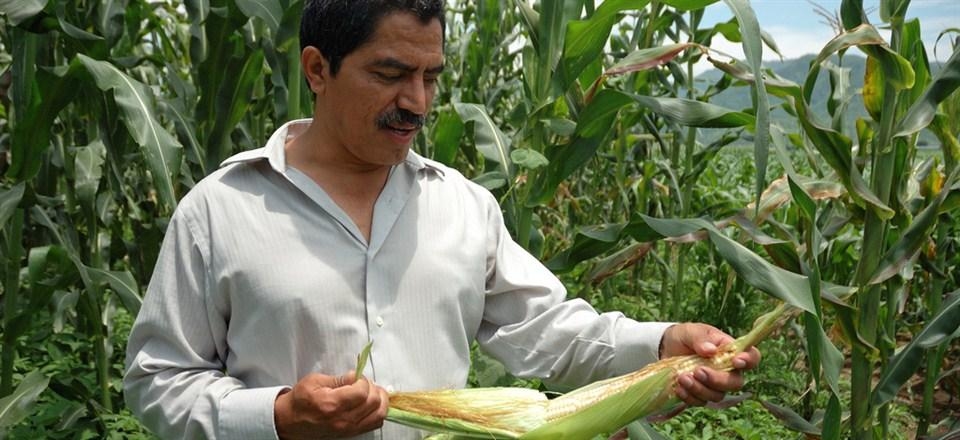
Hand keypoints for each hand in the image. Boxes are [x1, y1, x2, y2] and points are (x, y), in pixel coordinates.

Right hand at [274, 371, 388, 439]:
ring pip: (379, 414)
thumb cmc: (300, 400)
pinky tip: (371, 403)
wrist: (291, 421)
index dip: (363, 380)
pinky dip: (378, 411)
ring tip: (371, 391)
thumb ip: (338, 378)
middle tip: (363, 383)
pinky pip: (376, 423)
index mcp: (331, 404)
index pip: (362, 391)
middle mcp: (342, 419)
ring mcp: (348, 428)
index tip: (356, 377)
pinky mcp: (351, 432)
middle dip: (373, 387)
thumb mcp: (314, 381)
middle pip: (374, 402)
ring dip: (380, 399)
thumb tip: (356, 376)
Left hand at [659, 323, 760, 406]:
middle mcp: (728, 371)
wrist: (667, 347)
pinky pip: (700, 402)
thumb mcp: (691, 331)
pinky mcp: (700, 394)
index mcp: (731, 352)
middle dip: (717, 380)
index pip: (752, 358)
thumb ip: (700, 338)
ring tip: (681, 377)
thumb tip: (710, 350)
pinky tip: (678, 387)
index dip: (749, 361)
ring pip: (717, 395)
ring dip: (699, 389)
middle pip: (735, 383)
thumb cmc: (686, 337)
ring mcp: (714, 385)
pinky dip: (689, 397)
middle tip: (698, 371)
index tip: (736, 361)